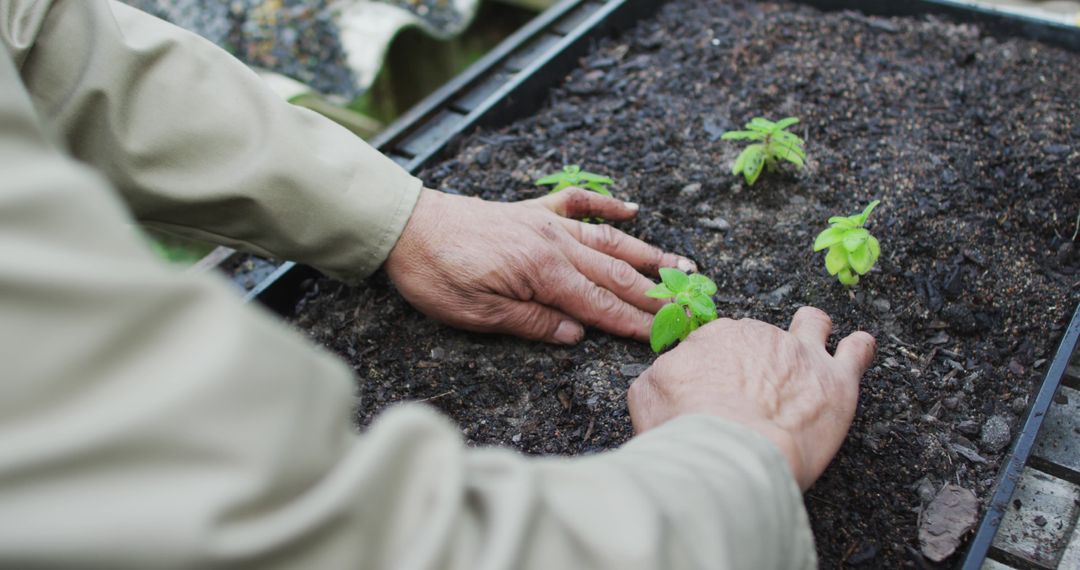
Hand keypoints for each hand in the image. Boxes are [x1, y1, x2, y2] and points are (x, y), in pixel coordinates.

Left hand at [383, 188, 695, 343]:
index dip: (633, 324)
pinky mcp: (531, 211)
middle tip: (690, 305)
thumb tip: (576, 336)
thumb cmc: (435, 274)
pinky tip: (631, 207)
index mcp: (543, 273)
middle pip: (614, 274)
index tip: (665, 335)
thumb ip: (532, 322)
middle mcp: (554, 244)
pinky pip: (578, 203)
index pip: (599, 306)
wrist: (405, 226)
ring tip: (681, 264)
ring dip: (646, 254)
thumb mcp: (477, 314)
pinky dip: (607, 204)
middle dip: (654, 293)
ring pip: (608, 240)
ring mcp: (545, 223)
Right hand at [627, 307, 874, 489]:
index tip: (718, 389)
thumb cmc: (685, 429)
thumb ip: (662, 376)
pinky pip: (857, 350)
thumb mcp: (647, 396)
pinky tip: (858, 348)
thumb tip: (674, 373)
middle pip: (763, 337)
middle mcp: (759, 335)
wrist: (729, 453)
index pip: (720, 341)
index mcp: (715, 337)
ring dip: (811, 333)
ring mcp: (800, 354)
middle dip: (759, 358)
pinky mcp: (836, 381)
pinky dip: (859, 348)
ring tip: (812, 345)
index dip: (719, 366)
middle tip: (753, 394)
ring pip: (811, 326)